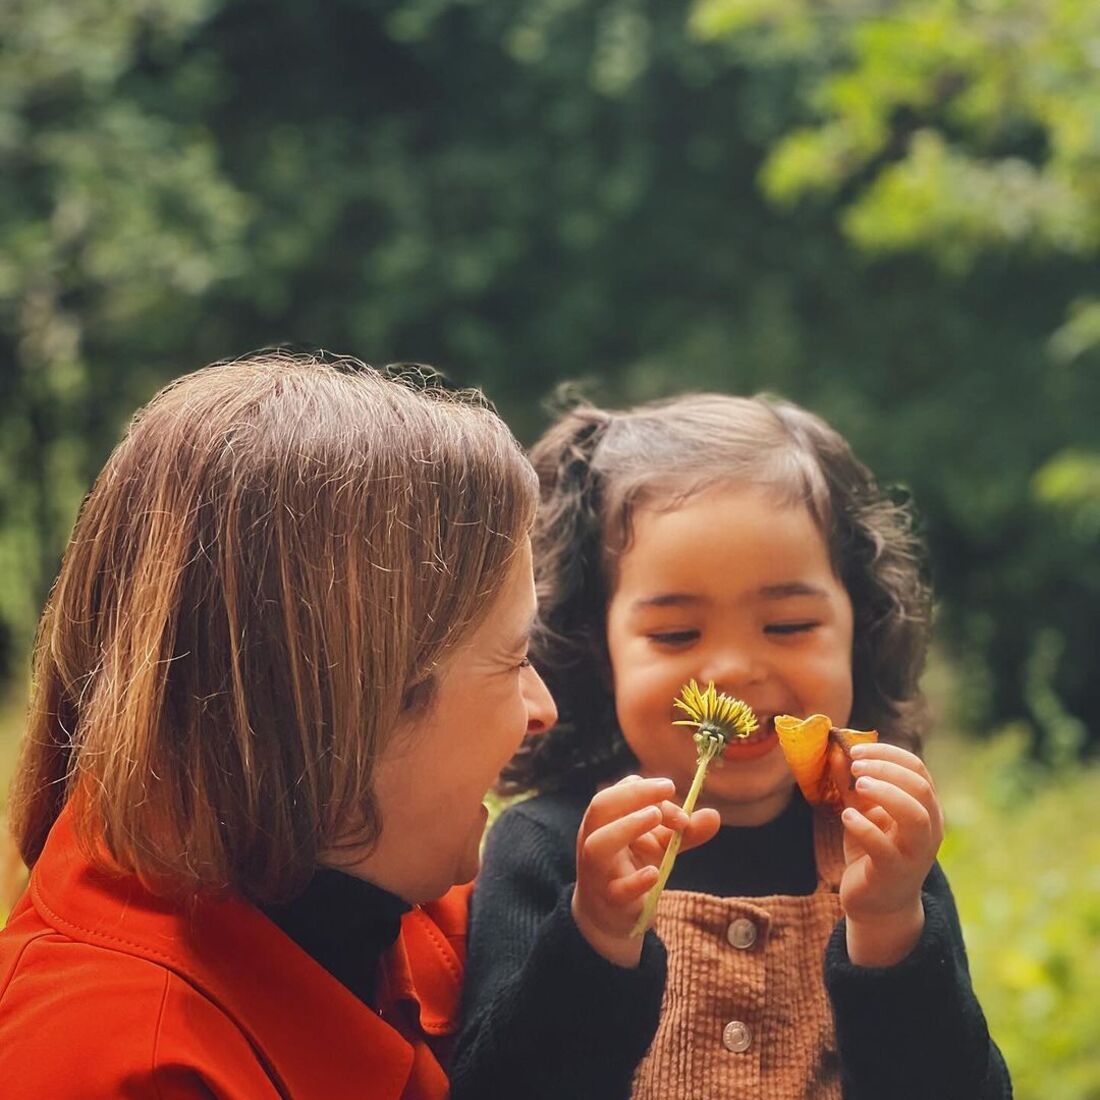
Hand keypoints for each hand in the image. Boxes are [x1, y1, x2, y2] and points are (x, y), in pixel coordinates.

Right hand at [571, 775, 719, 966]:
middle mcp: (595, 840)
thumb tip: (714, 815)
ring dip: (627, 826)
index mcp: (604, 821)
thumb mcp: (660, 845)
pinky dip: (637, 880)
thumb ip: (685, 830)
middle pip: (600, 807)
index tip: (673, 791)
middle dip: (633, 794)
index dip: (645, 788)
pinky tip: (655, 873)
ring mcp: (600, 871)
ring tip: (655, 816)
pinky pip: (618, 890)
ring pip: (600, 844)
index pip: (619, 793)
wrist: (613, 914)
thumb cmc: (634, 867)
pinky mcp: (612, 901)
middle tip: (667, 790)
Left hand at [833, 742, 944, 966]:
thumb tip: (836, 749)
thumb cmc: (873, 851)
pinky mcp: (894, 873)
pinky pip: (885, 849)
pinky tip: (847, 816)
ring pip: (915, 817)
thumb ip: (851, 784)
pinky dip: (865, 828)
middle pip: (920, 788)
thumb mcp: (861, 812)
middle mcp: (928, 829)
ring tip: (858, 785)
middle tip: (856, 765)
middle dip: (887, 769)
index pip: (917, 769)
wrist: (877, 903)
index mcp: (924, 808)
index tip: (856, 749)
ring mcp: (914, 853)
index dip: (888, 754)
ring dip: (886, 794)